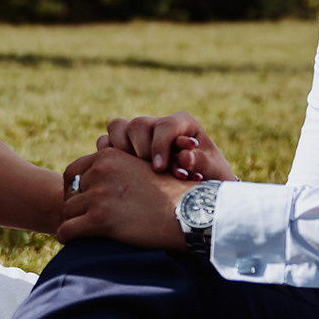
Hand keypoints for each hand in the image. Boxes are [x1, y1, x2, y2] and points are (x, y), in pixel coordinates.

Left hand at [58, 147, 190, 247]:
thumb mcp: (141, 169)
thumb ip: (118, 170)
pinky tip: (79, 242)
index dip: (76, 190)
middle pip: (69, 194)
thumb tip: (97, 184)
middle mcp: (100, 171)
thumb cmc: (171, 195)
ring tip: (88, 233)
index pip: (73, 172)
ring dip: (74, 223)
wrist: (189, 212)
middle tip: (85, 221)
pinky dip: (68, 238)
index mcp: (108, 156)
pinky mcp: (99, 219)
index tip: (85, 204)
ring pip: (66, 212)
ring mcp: (99, 195)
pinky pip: (66, 230)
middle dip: (75, 208)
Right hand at [98, 112, 237, 182]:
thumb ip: (203, 162)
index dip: (160, 145)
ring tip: (134, 173)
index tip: (160, 168)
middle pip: (137, 124)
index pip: (165, 125)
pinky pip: (105, 143)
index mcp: (182, 124)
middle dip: (141, 150)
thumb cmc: (210, 178)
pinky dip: (108, 156)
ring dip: (121, 151)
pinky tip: (122, 175)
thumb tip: (185, 158)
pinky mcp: (123, 148)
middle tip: (150, 172)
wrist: (199, 194)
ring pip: (116, 128)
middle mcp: (157, 125)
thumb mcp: (214, 172)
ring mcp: (138, 135)